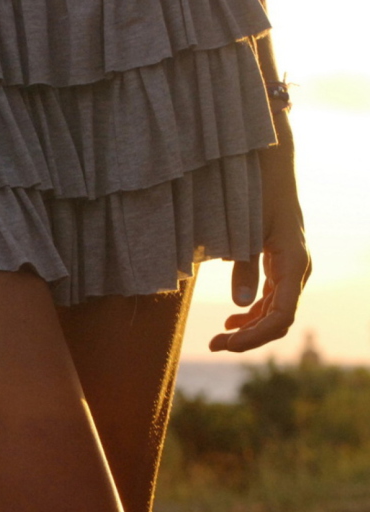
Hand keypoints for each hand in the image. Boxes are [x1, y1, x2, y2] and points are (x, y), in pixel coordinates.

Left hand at [209, 115, 311, 352]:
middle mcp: (298, 270)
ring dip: (249, 328)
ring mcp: (291, 269)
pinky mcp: (281, 266)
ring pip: (275, 313)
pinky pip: (271, 299)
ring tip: (219, 338)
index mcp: (294, 263)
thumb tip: (240, 304)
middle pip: (278, 320)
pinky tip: (232, 320)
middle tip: (214, 344)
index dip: (255, 335)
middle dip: (248, 337)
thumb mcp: (245, 230)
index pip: (281, 316)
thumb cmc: (256, 193)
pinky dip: (253, 313)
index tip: (227, 342)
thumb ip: (243, 267)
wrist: (270, 167)